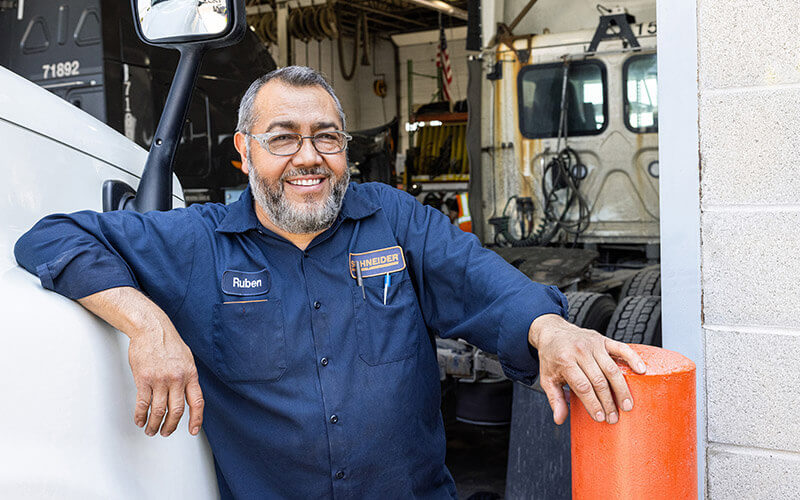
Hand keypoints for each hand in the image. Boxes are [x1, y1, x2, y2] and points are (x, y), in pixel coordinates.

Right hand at [128, 315, 203, 436]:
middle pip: (176, 411)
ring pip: (159, 411)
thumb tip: (189, 394)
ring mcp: (160, 380)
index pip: (197, 402)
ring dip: (154, 424)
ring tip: (151, 430)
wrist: (151, 329)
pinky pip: (143, 403)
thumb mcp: (187, 359)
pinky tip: (140, 420)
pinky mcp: (144, 379)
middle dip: (170, 426)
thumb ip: (188, 377)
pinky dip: (141, 415)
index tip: (193, 430)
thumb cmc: (168, 342)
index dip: (196, 419)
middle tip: (165, 432)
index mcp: (190, 374)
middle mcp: (177, 378)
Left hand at [529, 314, 645, 424]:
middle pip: (599, 380)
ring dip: (621, 389)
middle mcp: (580, 351)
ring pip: (612, 369)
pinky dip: (633, 359)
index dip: (593, 404)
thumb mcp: (547, 378)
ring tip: (627, 405)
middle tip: (614, 418)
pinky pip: (622, 348)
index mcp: (565, 360)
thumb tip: (560, 419)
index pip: (582, 386)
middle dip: (608, 402)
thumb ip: (555, 399)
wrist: (553, 332)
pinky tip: (641, 371)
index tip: (600, 418)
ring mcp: (593, 344)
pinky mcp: (603, 339)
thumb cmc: (552, 357)